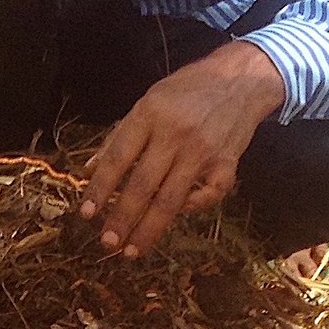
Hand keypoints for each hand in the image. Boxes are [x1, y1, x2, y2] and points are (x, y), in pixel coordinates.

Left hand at [80, 42, 286, 257]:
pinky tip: (178, 216)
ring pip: (171, 199)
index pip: (118, 158)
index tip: (86, 213)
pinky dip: (193, 209)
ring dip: (149, 229)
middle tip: (106, 242)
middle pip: (143, 185)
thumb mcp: (149, 100)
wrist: (243, 78)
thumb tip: (91, 169)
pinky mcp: (227, 164)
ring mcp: (202, 151)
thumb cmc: (190, 88)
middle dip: (122, 218)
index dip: (100, 188)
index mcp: (151, 114)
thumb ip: (120, 135)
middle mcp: (175, 135)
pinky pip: (208, 196)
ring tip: (131, 250)